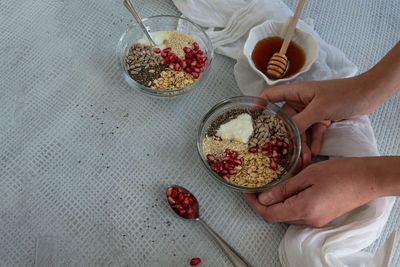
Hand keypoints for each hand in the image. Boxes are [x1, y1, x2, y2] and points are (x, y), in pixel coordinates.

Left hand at [244, 157, 381, 226]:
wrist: (368, 179)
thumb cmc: (340, 173)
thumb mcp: (307, 175)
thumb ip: (284, 189)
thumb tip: (263, 198)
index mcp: (303, 210)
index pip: (269, 214)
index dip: (254, 203)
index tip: (247, 190)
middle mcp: (308, 220)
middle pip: (276, 216)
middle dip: (263, 202)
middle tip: (256, 183)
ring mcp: (316, 220)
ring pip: (286, 214)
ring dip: (275, 201)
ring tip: (271, 182)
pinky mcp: (321, 216)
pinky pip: (297, 212)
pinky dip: (288, 201)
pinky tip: (287, 186)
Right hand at [260, 76, 373, 154]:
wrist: (369, 95)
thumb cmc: (344, 94)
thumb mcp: (320, 109)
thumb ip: (301, 122)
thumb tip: (286, 135)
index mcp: (296, 92)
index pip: (271, 96)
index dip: (259, 105)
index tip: (251, 119)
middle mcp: (300, 101)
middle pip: (284, 120)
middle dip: (284, 137)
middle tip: (279, 152)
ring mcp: (311, 111)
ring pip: (299, 130)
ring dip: (300, 144)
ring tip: (301, 159)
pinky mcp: (321, 119)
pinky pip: (312, 133)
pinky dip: (313, 142)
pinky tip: (313, 153)